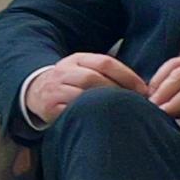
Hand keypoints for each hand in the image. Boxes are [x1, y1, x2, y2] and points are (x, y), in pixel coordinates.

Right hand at [18, 51, 146, 129]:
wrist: (36, 91)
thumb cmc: (71, 83)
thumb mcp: (85, 70)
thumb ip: (107, 74)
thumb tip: (142, 89)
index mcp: (77, 59)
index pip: (105, 62)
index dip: (127, 76)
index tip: (143, 90)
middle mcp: (64, 71)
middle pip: (93, 77)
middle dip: (117, 91)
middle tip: (134, 104)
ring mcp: (55, 89)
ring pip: (82, 94)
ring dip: (105, 103)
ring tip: (120, 112)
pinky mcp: (50, 106)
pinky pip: (73, 110)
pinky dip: (89, 114)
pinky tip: (102, 119)